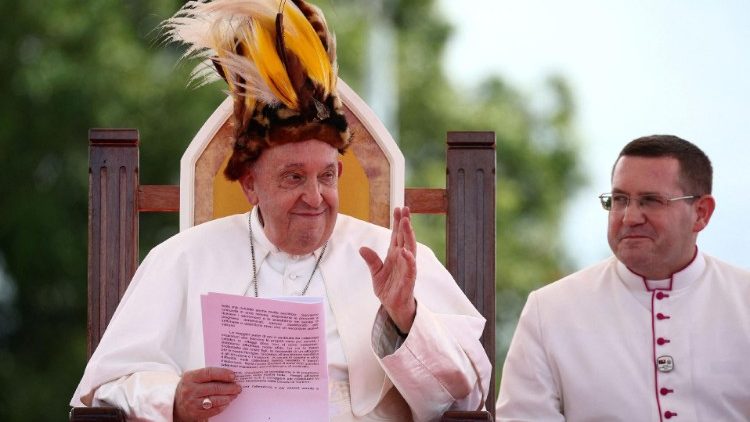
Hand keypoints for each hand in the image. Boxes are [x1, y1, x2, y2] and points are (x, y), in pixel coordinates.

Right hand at [173, 367, 241, 421]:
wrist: (175, 404)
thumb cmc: (189, 388)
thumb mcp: (193, 378)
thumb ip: (207, 375)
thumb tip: (228, 374)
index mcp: (190, 377)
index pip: (209, 373)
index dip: (223, 374)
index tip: (233, 375)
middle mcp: (190, 390)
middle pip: (214, 388)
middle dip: (229, 387)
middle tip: (238, 387)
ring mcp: (192, 403)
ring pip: (215, 400)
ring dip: (228, 397)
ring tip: (234, 395)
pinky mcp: (196, 413)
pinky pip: (213, 410)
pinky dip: (222, 406)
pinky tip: (227, 402)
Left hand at [359, 206, 416, 332]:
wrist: (393, 306)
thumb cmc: (388, 288)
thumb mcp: (376, 273)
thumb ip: (371, 260)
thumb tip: (362, 248)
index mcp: (395, 255)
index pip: (397, 235)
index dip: (398, 222)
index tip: (399, 209)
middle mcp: (402, 258)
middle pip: (405, 237)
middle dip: (405, 223)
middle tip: (405, 209)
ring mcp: (407, 268)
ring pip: (410, 248)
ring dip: (409, 235)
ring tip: (406, 223)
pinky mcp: (409, 279)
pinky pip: (410, 268)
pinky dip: (409, 260)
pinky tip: (406, 251)